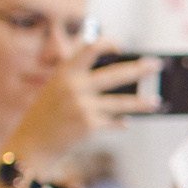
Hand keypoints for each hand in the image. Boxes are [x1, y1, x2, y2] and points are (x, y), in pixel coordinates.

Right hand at [5, 43, 158, 166]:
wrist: (31, 144)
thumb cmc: (45, 116)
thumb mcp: (54, 89)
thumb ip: (77, 78)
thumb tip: (112, 73)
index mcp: (64, 73)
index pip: (89, 49)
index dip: (107, 43)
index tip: (120, 46)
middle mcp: (74, 86)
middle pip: (115, 74)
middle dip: (139, 69)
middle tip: (157, 65)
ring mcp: (83, 106)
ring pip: (122, 102)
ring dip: (142, 102)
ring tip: (156, 101)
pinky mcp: (89, 125)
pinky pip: (114, 122)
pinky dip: (121, 123)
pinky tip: (127, 123)